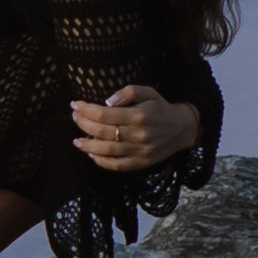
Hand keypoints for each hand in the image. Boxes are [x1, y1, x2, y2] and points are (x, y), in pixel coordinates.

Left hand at [71, 84, 202, 174]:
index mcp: (138, 116)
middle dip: (83, 124)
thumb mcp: (148, 92)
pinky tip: (91, 154)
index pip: (104, 114)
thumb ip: (128, 92)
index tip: (75, 105)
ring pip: (106, 151)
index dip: (86, 110)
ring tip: (76, 140)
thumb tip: (107, 102)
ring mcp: (139, 151)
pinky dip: (101, 161)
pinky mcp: (140, 163)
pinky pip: (116, 165)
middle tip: (75, 117)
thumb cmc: (161, 108)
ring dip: (87, 145)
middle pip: (102, 132)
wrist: (182, 128)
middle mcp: (138, 135)